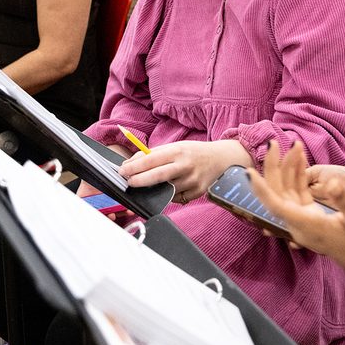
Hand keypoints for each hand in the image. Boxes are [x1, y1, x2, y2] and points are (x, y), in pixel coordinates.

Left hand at [117, 138, 249, 201]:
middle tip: (128, 182)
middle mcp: (186, 166)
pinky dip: (169, 195)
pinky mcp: (197, 192)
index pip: (151, 160)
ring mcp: (192, 181)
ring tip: (148, 185)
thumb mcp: (175, 147)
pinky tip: (169, 188)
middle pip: (157, 176)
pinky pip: (176, 198)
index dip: (134, 167)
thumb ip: (154, 154)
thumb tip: (131, 163)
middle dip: (139, 180)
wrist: (221, 159)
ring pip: (165, 190)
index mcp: (178, 151)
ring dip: (153, 189)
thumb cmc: (193, 152)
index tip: (122, 171)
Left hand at [248, 141, 344, 273]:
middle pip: (277, 194)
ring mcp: (305, 221)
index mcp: (309, 226)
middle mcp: (301, 225)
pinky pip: (298, 194)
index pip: (276, 206)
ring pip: (287, 192)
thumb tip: (332, 183)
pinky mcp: (311, 218)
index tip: (248, 172)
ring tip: (295, 145)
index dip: (261, 189)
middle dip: (273, 167)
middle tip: (273, 143)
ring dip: (288, 168)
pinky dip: (298, 176)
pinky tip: (301, 160)